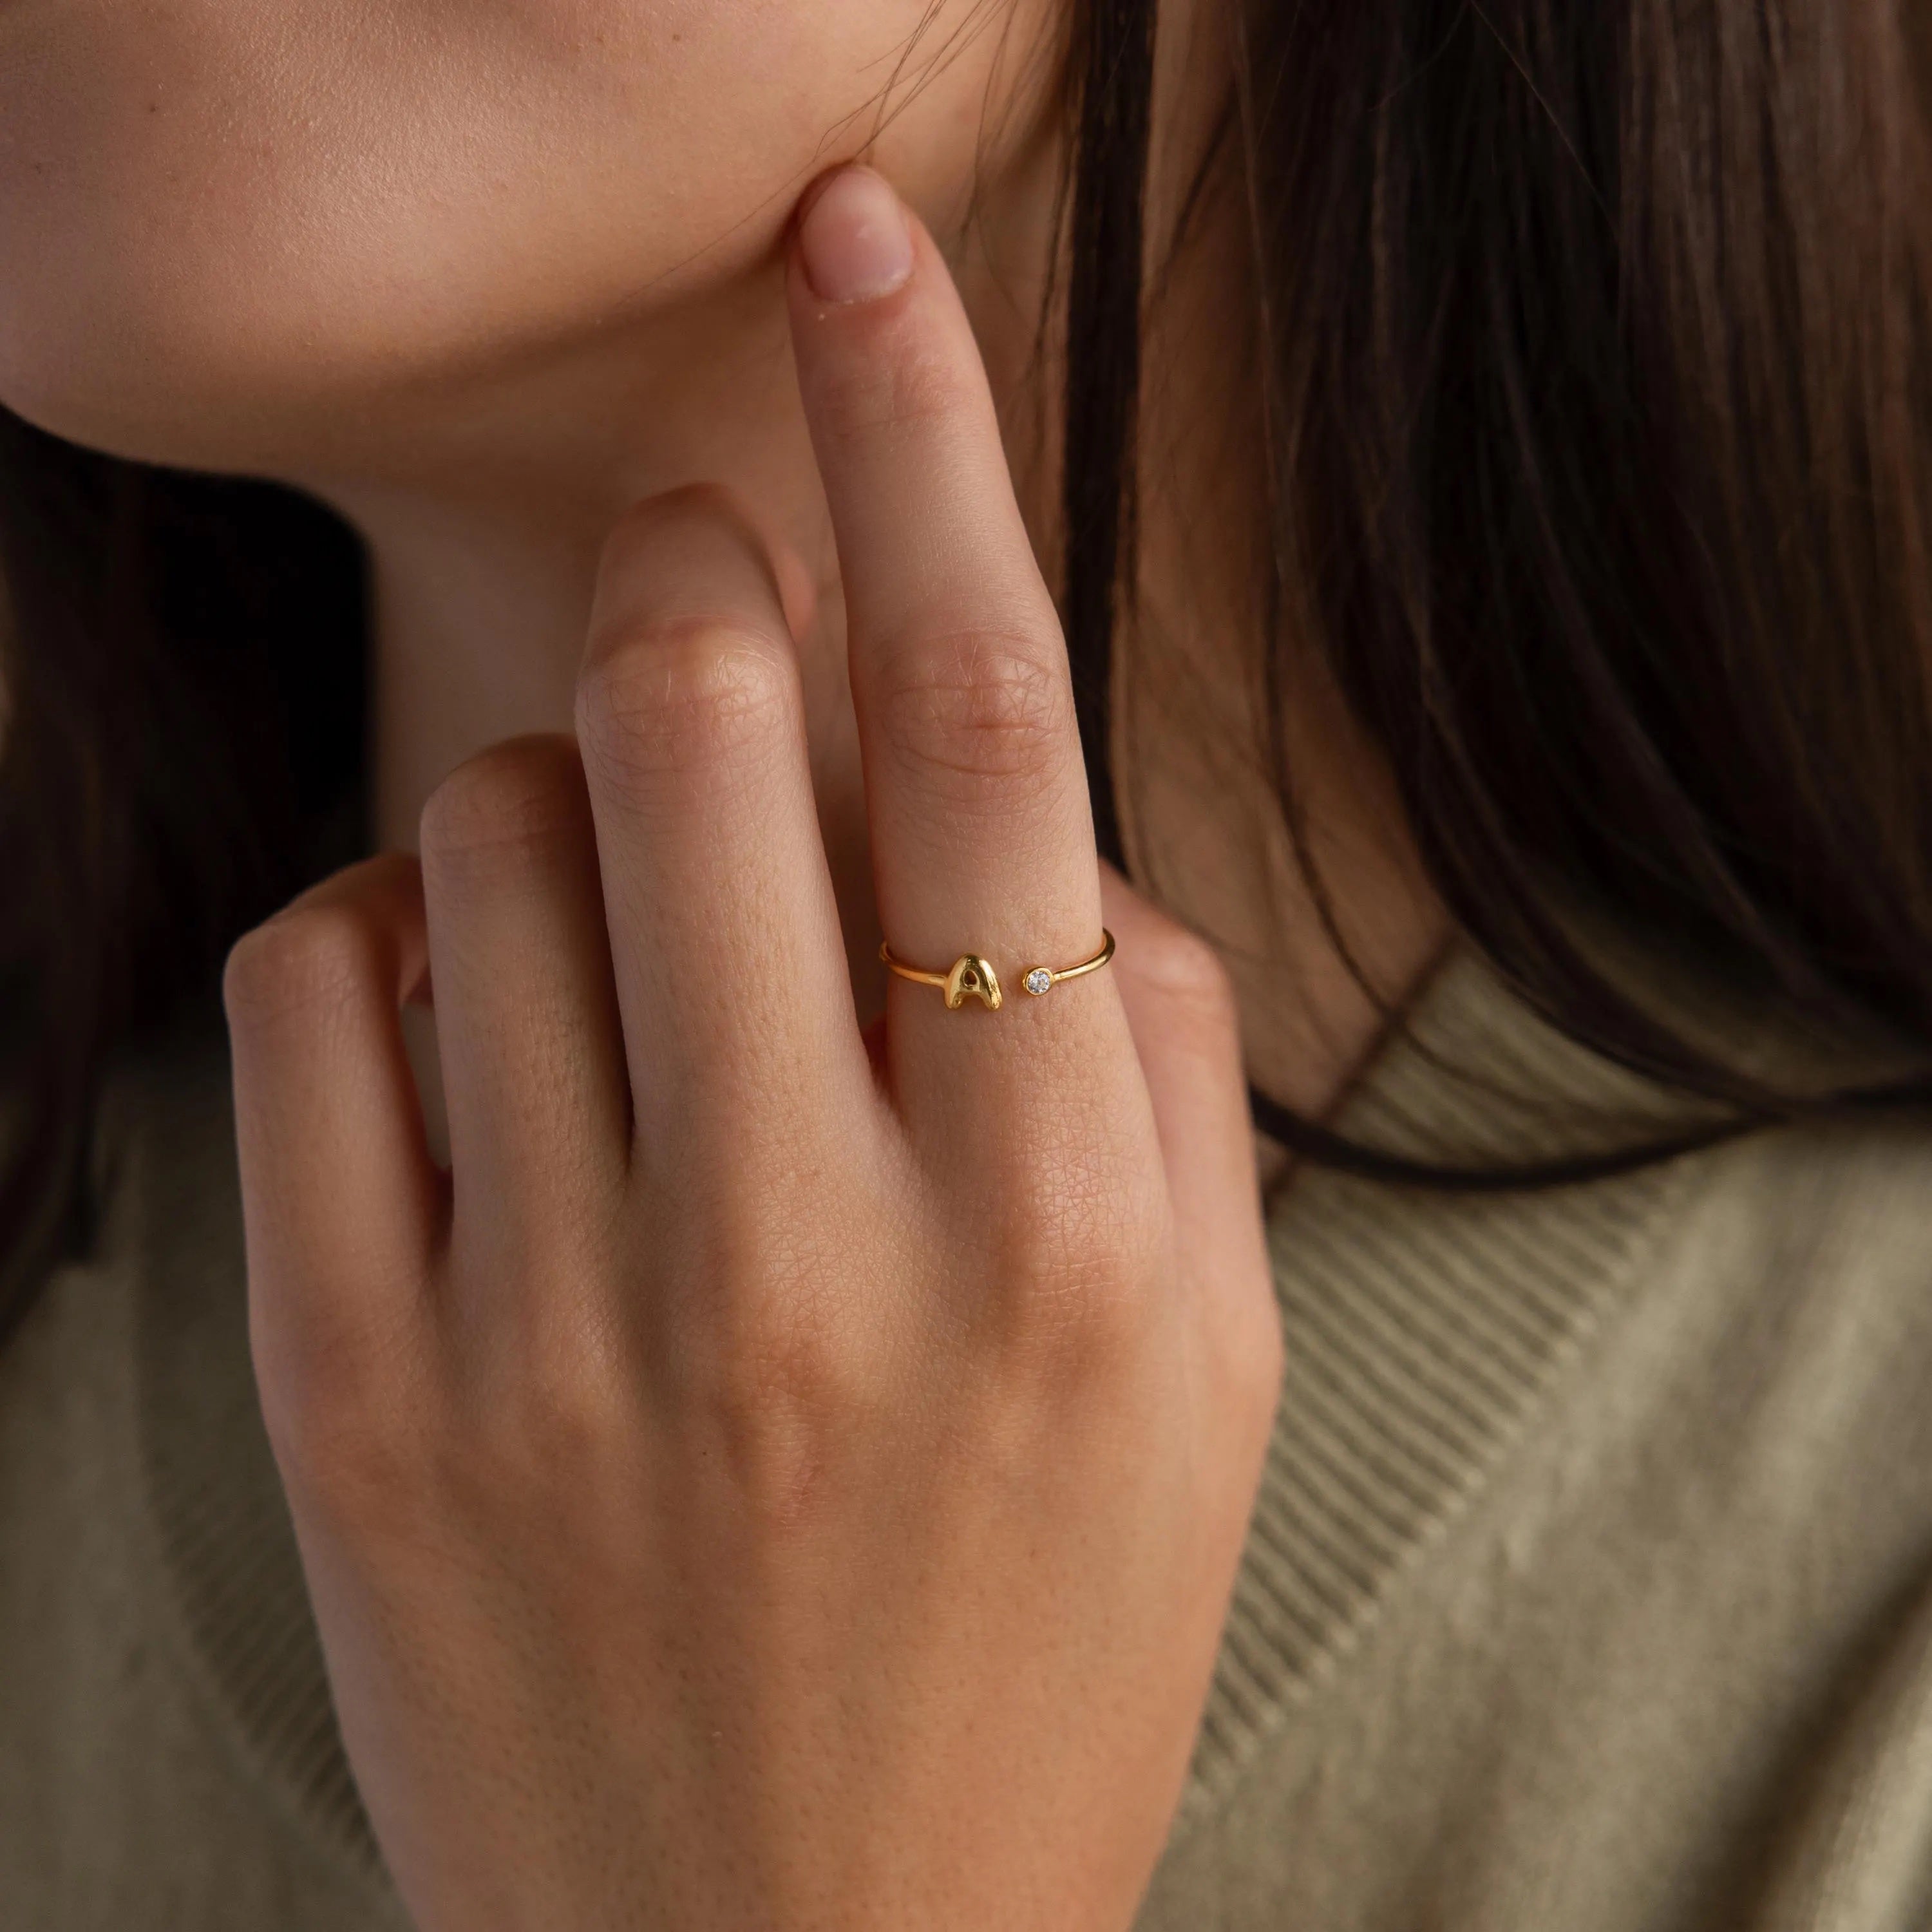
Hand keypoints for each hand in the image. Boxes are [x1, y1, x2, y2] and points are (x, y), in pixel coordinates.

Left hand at [222, 164, 1282, 1931]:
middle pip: (707, 721)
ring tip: (611, 896)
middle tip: (710, 568)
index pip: (990, 731)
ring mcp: (562, 1328)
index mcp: (1062, 1235)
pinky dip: (386, 923)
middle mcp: (815, 1254)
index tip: (857, 262)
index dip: (924, 438)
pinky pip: (317, 995)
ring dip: (552, 779)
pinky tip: (472, 1007)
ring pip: (491, 831)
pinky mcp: (361, 1397)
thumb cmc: (1038, 1654)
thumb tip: (1041, 840)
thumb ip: (1155, 1065)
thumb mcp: (1212, 1373)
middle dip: (702, 569)